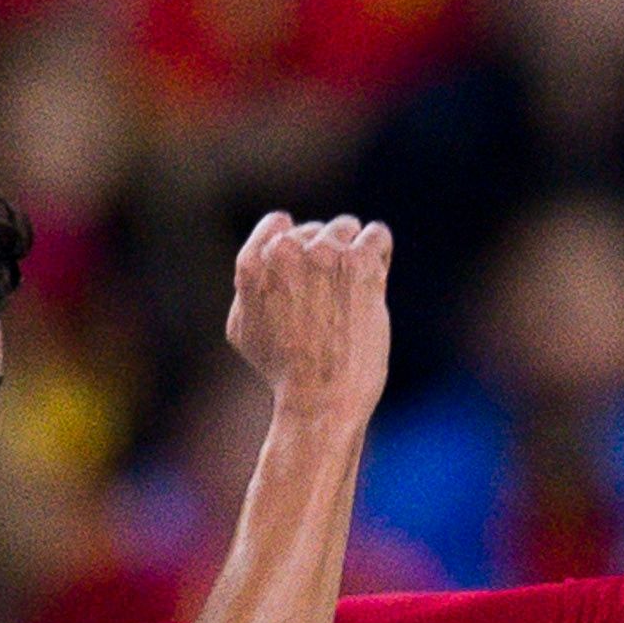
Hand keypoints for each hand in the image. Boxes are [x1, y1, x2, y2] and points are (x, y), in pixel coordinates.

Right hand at [222, 210, 389, 421]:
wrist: (321, 398)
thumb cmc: (283, 373)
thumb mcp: (243, 330)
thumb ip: (249, 288)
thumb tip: (262, 263)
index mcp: (252, 264)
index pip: (278, 224)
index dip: (297, 244)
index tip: (309, 269)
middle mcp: (284, 252)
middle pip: (315, 231)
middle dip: (327, 257)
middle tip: (333, 298)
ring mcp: (323, 254)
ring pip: (347, 228)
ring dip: (354, 253)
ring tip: (353, 293)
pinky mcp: (359, 263)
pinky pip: (377, 236)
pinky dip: (380, 254)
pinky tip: (375, 281)